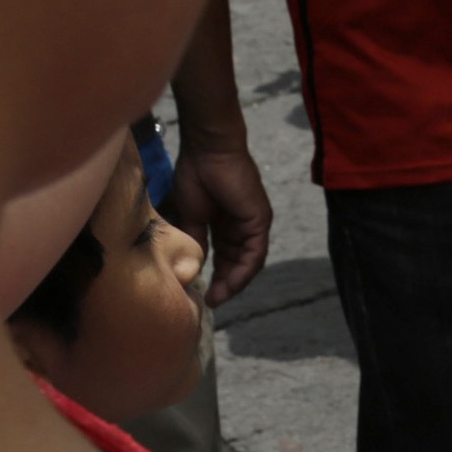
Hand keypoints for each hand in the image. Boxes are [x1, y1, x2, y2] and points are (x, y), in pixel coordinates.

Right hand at [166, 140, 276, 306]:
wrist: (208, 150)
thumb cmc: (197, 174)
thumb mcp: (192, 214)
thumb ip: (196, 239)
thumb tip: (192, 264)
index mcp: (225, 223)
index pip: (224, 256)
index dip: (214, 275)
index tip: (202, 292)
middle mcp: (242, 226)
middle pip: (237, 262)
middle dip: (224, 284)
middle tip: (211, 301)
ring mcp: (253, 224)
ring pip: (248, 262)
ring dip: (234, 282)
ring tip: (218, 298)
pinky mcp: (260, 221)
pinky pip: (255, 254)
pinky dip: (244, 272)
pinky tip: (230, 285)